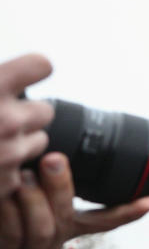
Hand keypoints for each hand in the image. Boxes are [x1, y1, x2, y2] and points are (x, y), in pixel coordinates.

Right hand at [0, 54, 54, 198]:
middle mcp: (4, 119)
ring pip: (38, 143)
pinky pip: (20, 172)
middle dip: (26, 116)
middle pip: (44, 111)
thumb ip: (0, 79)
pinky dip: (5, 172)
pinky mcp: (6, 183)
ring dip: (18, 145)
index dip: (32, 69)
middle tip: (0, 120)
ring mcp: (7, 154)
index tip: (30, 72)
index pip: (40, 65)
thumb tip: (25, 67)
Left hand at [0, 152, 148, 248]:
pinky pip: (15, 236)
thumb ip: (44, 174)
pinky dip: (8, 214)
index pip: (106, 220)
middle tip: (52, 158)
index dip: (130, 211)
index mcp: (68, 225)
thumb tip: (56, 146)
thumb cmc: (2, 207)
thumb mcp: (28, 188)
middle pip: (69, 217)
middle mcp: (55, 241)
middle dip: (61, 185)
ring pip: (44, 228)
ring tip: (19, 177)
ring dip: (31, 199)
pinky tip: (3, 197)